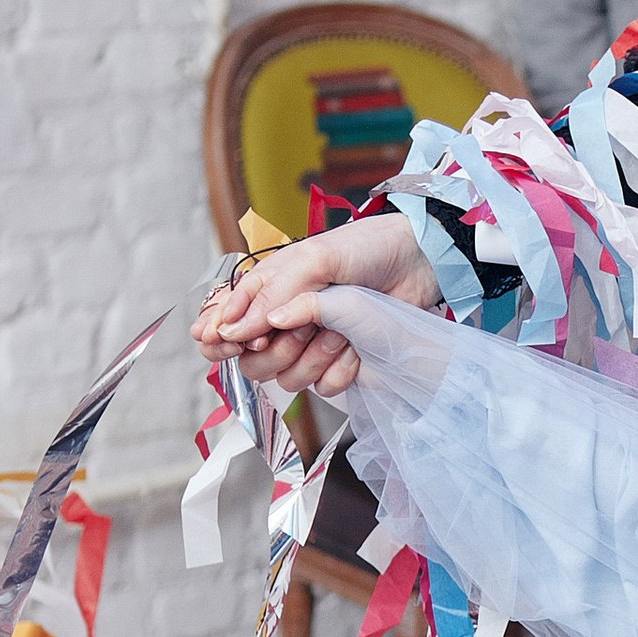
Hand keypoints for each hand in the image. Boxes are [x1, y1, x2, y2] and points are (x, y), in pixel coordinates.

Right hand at [191, 212, 440, 400]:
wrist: (417, 262)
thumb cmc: (364, 249)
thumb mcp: (314, 260)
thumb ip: (272, 296)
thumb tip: (234, 331)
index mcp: (264, 293)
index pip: (220, 329)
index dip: (221, 341)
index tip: (241, 339)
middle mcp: (282, 324)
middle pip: (251, 364)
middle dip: (280, 348)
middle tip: (308, 324)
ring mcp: (310, 346)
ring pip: (287, 380)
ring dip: (315, 356)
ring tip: (341, 328)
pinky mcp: (339, 364)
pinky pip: (324, 387)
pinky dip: (341, 369)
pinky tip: (356, 346)